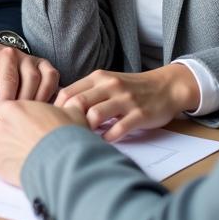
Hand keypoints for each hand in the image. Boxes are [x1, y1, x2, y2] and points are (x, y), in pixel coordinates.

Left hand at [0, 43, 59, 119]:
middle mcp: (8, 54)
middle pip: (10, 79)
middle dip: (6, 103)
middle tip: (3, 125)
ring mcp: (28, 58)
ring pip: (31, 80)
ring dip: (27, 102)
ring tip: (22, 122)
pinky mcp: (44, 64)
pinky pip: (49, 79)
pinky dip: (48, 95)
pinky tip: (42, 111)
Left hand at [0, 99, 85, 186]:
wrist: (63, 160)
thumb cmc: (66, 134)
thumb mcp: (72, 113)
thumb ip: (67, 106)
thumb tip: (76, 103)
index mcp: (14, 108)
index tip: (5, 120)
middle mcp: (1, 124)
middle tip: (5, 137)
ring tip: (6, 152)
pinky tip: (8, 166)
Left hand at [54, 65, 199, 141]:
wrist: (166, 87)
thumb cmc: (132, 88)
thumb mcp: (108, 83)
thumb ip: (88, 92)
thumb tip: (61, 108)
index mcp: (99, 77)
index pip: (68, 92)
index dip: (57, 108)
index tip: (52, 122)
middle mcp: (110, 86)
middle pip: (79, 103)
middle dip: (69, 120)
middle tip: (65, 134)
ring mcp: (125, 100)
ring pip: (96, 115)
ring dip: (87, 129)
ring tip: (84, 138)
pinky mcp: (139, 114)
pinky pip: (118, 129)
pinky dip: (108, 138)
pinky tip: (104, 141)